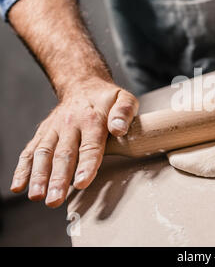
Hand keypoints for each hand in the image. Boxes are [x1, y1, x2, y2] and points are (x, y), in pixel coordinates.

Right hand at [10, 78, 138, 207]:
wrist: (83, 86)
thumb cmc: (107, 99)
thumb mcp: (124, 99)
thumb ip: (124, 113)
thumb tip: (119, 129)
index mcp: (92, 119)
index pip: (89, 146)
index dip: (86, 165)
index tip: (81, 182)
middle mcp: (69, 125)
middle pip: (63, 154)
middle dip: (58, 179)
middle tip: (55, 200)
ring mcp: (54, 130)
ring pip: (43, 154)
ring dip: (38, 177)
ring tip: (37, 197)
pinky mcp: (43, 134)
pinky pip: (30, 151)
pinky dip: (22, 169)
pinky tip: (18, 187)